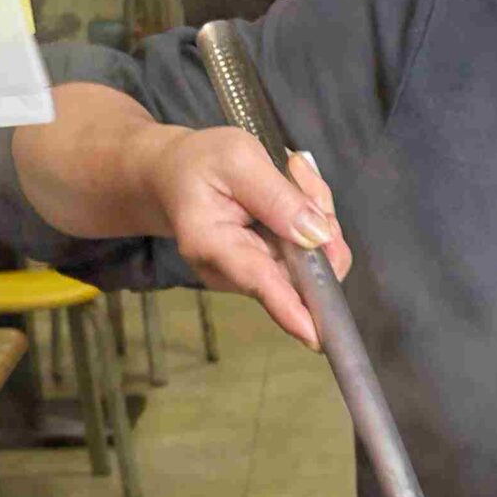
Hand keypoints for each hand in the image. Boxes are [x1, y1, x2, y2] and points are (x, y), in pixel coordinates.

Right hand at [136, 126, 352, 347]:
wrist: (177, 173)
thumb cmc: (200, 163)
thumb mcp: (238, 158)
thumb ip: (279, 197)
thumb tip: (318, 236)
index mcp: (211, 243)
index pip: (259, 280)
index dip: (291, 308)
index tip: (316, 338)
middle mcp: (231, 270)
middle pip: (301, 268)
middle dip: (319, 221)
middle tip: (295, 171)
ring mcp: (252, 273)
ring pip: (314, 256)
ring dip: (316, 212)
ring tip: (288, 172)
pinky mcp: (269, 267)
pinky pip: (311, 249)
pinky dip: (312, 217)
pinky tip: (290, 187)